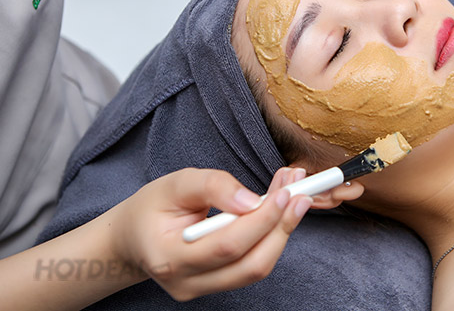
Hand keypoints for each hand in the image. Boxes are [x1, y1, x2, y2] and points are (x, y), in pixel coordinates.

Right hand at [109, 167, 310, 300]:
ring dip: (282, 230)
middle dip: (282, 226)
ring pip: (256, 268)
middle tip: (301, 191)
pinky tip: (278, 210)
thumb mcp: (176, 183)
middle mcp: (186, 283)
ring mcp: (202, 289)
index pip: (227, 245)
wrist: (132, 239)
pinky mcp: (216, 286)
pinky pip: (251, 265)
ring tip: (295, 195)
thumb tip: (253, 200)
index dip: (262, 220)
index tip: (286, 192)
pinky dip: (270, 237)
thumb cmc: (152, 208)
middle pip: (250, 264)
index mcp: (169, 257)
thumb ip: (214, 187)